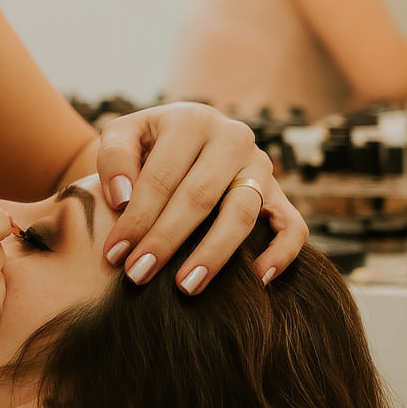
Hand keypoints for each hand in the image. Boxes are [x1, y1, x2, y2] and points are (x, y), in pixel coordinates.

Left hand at [95, 102, 307, 293]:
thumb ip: (114, 159)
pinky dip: (282, 254)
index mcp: (191, 121)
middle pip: (199, 197)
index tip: (113, 253)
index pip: (161, 176)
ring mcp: (261, 166)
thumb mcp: (122, 135)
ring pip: (243, 213)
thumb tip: (123, 200)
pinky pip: (293, 226)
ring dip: (213, 254)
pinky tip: (256, 280)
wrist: (182, 136)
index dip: (136, 217)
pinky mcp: (281, 193)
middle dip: (166, 240)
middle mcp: (233, 138)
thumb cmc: (146, 143)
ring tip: (185, 286)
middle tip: (138, 275)